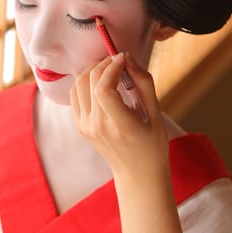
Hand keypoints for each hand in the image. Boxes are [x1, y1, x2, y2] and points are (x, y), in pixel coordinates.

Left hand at [70, 53, 169, 182]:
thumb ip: (144, 84)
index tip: (124, 58)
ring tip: (110, 67)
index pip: (104, 89)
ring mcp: (85, 127)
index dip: (112, 67)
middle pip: (91, 81)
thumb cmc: (152, 144)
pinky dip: (85, 81)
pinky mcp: (79, 126)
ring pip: (79, 84)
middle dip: (104, 63)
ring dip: (93, 69)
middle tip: (119, 60)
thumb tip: (128, 59)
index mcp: (120, 125)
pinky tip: (100, 80)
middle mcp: (98, 126)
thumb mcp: (156, 114)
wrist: (137, 173)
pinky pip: (75, 94)